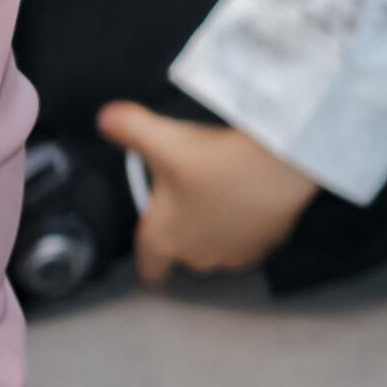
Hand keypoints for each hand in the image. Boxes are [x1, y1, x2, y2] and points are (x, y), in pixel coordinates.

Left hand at [98, 104, 315, 278]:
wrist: (278, 165)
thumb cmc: (214, 161)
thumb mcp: (161, 137)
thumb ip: (127, 127)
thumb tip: (107, 118)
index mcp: (164, 238)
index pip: (149, 269)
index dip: (148, 263)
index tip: (152, 258)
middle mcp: (199, 255)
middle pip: (186, 257)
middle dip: (185, 236)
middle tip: (188, 204)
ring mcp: (237, 251)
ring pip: (220, 250)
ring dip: (219, 233)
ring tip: (222, 200)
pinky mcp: (269, 242)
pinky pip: (252, 239)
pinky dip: (250, 225)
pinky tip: (251, 198)